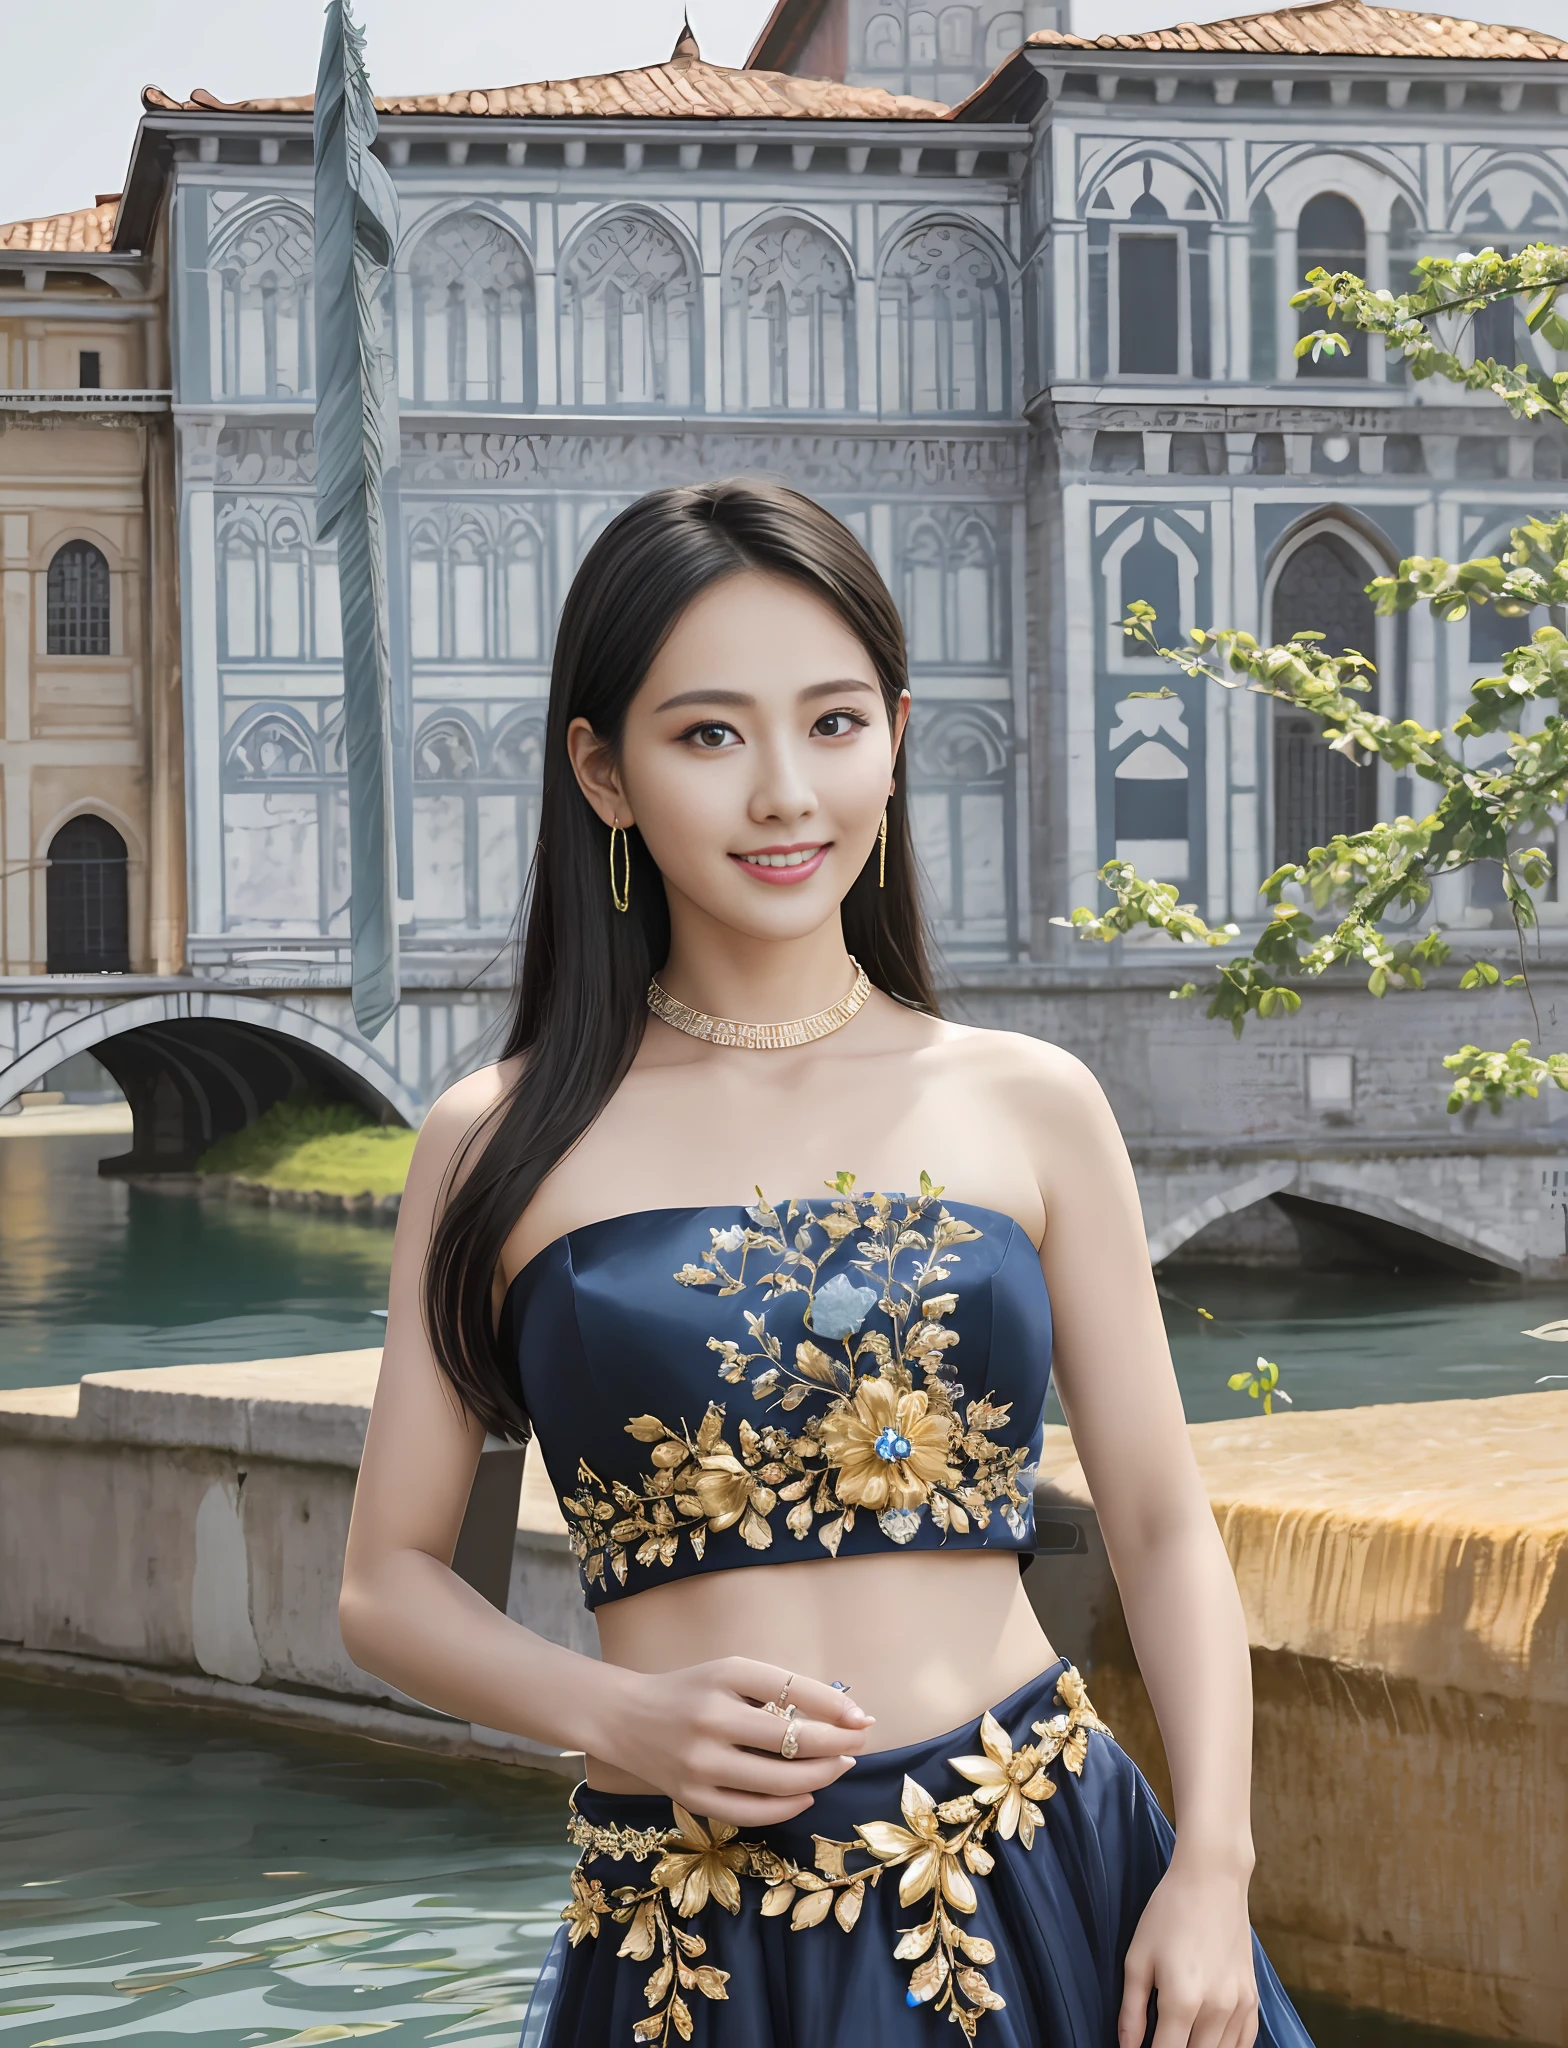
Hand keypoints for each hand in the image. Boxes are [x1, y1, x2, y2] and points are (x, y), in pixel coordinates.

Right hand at [589, 1657, 875, 1828]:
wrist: (624, 1719)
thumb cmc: (690, 1691)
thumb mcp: (729, 1673)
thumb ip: (777, 1689)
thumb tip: (840, 1714)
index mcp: (723, 1679)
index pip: (792, 1691)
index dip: (835, 1707)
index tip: (862, 1717)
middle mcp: (711, 1721)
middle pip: (792, 1742)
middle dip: (837, 1745)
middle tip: (858, 1743)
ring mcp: (700, 1764)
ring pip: (779, 1781)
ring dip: (820, 1776)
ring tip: (838, 1766)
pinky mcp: (693, 1798)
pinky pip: (752, 1812)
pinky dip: (788, 1806)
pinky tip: (807, 1795)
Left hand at [1117, 1854, 1260, 2047]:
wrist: (1212, 1879)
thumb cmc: (1169, 1913)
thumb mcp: (1138, 1957)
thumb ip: (1131, 2010)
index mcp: (1182, 1999)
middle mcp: (1216, 2008)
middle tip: (1161, 2040)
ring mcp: (1239, 2005)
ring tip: (1181, 2038)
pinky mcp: (1252, 1998)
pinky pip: (1244, 2044)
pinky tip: (1209, 2042)